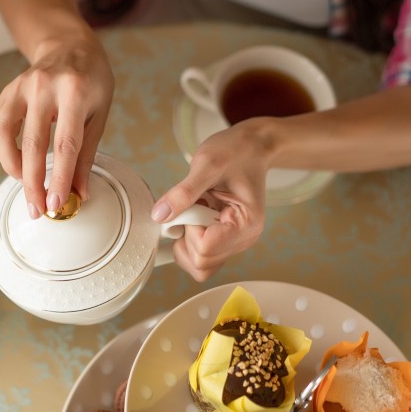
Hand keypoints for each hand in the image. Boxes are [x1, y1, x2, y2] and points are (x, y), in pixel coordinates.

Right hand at [0, 33, 112, 218]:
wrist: (69, 46)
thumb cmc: (90, 80)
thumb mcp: (99, 114)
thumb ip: (87, 154)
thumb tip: (80, 193)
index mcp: (75, 91)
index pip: (65, 144)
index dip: (60, 177)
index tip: (56, 203)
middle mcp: (43, 87)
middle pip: (32, 145)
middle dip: (33, 184)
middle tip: (36, 209)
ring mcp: (19, 87)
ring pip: (3, 136)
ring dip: (12, 168)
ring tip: (27, 183)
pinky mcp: (5, 92)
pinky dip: (1, 151)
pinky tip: (16, 161)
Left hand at [150, 125, 269, 280]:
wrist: (251, 146)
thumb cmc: (236, 151)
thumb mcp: (207, 164)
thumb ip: (183, 192)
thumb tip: (159, 216)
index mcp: (246, 225)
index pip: (205, 248)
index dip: (189, 227)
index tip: (194, 202)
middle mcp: (244, 239)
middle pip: (201, 261)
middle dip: (187, 234)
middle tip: (193, 204)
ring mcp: (234, 242)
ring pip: (199, 265)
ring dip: (186, 239)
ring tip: (196, 209)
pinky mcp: (224, 239)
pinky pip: (200, 255)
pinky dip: (189, 239)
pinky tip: (196, 215)